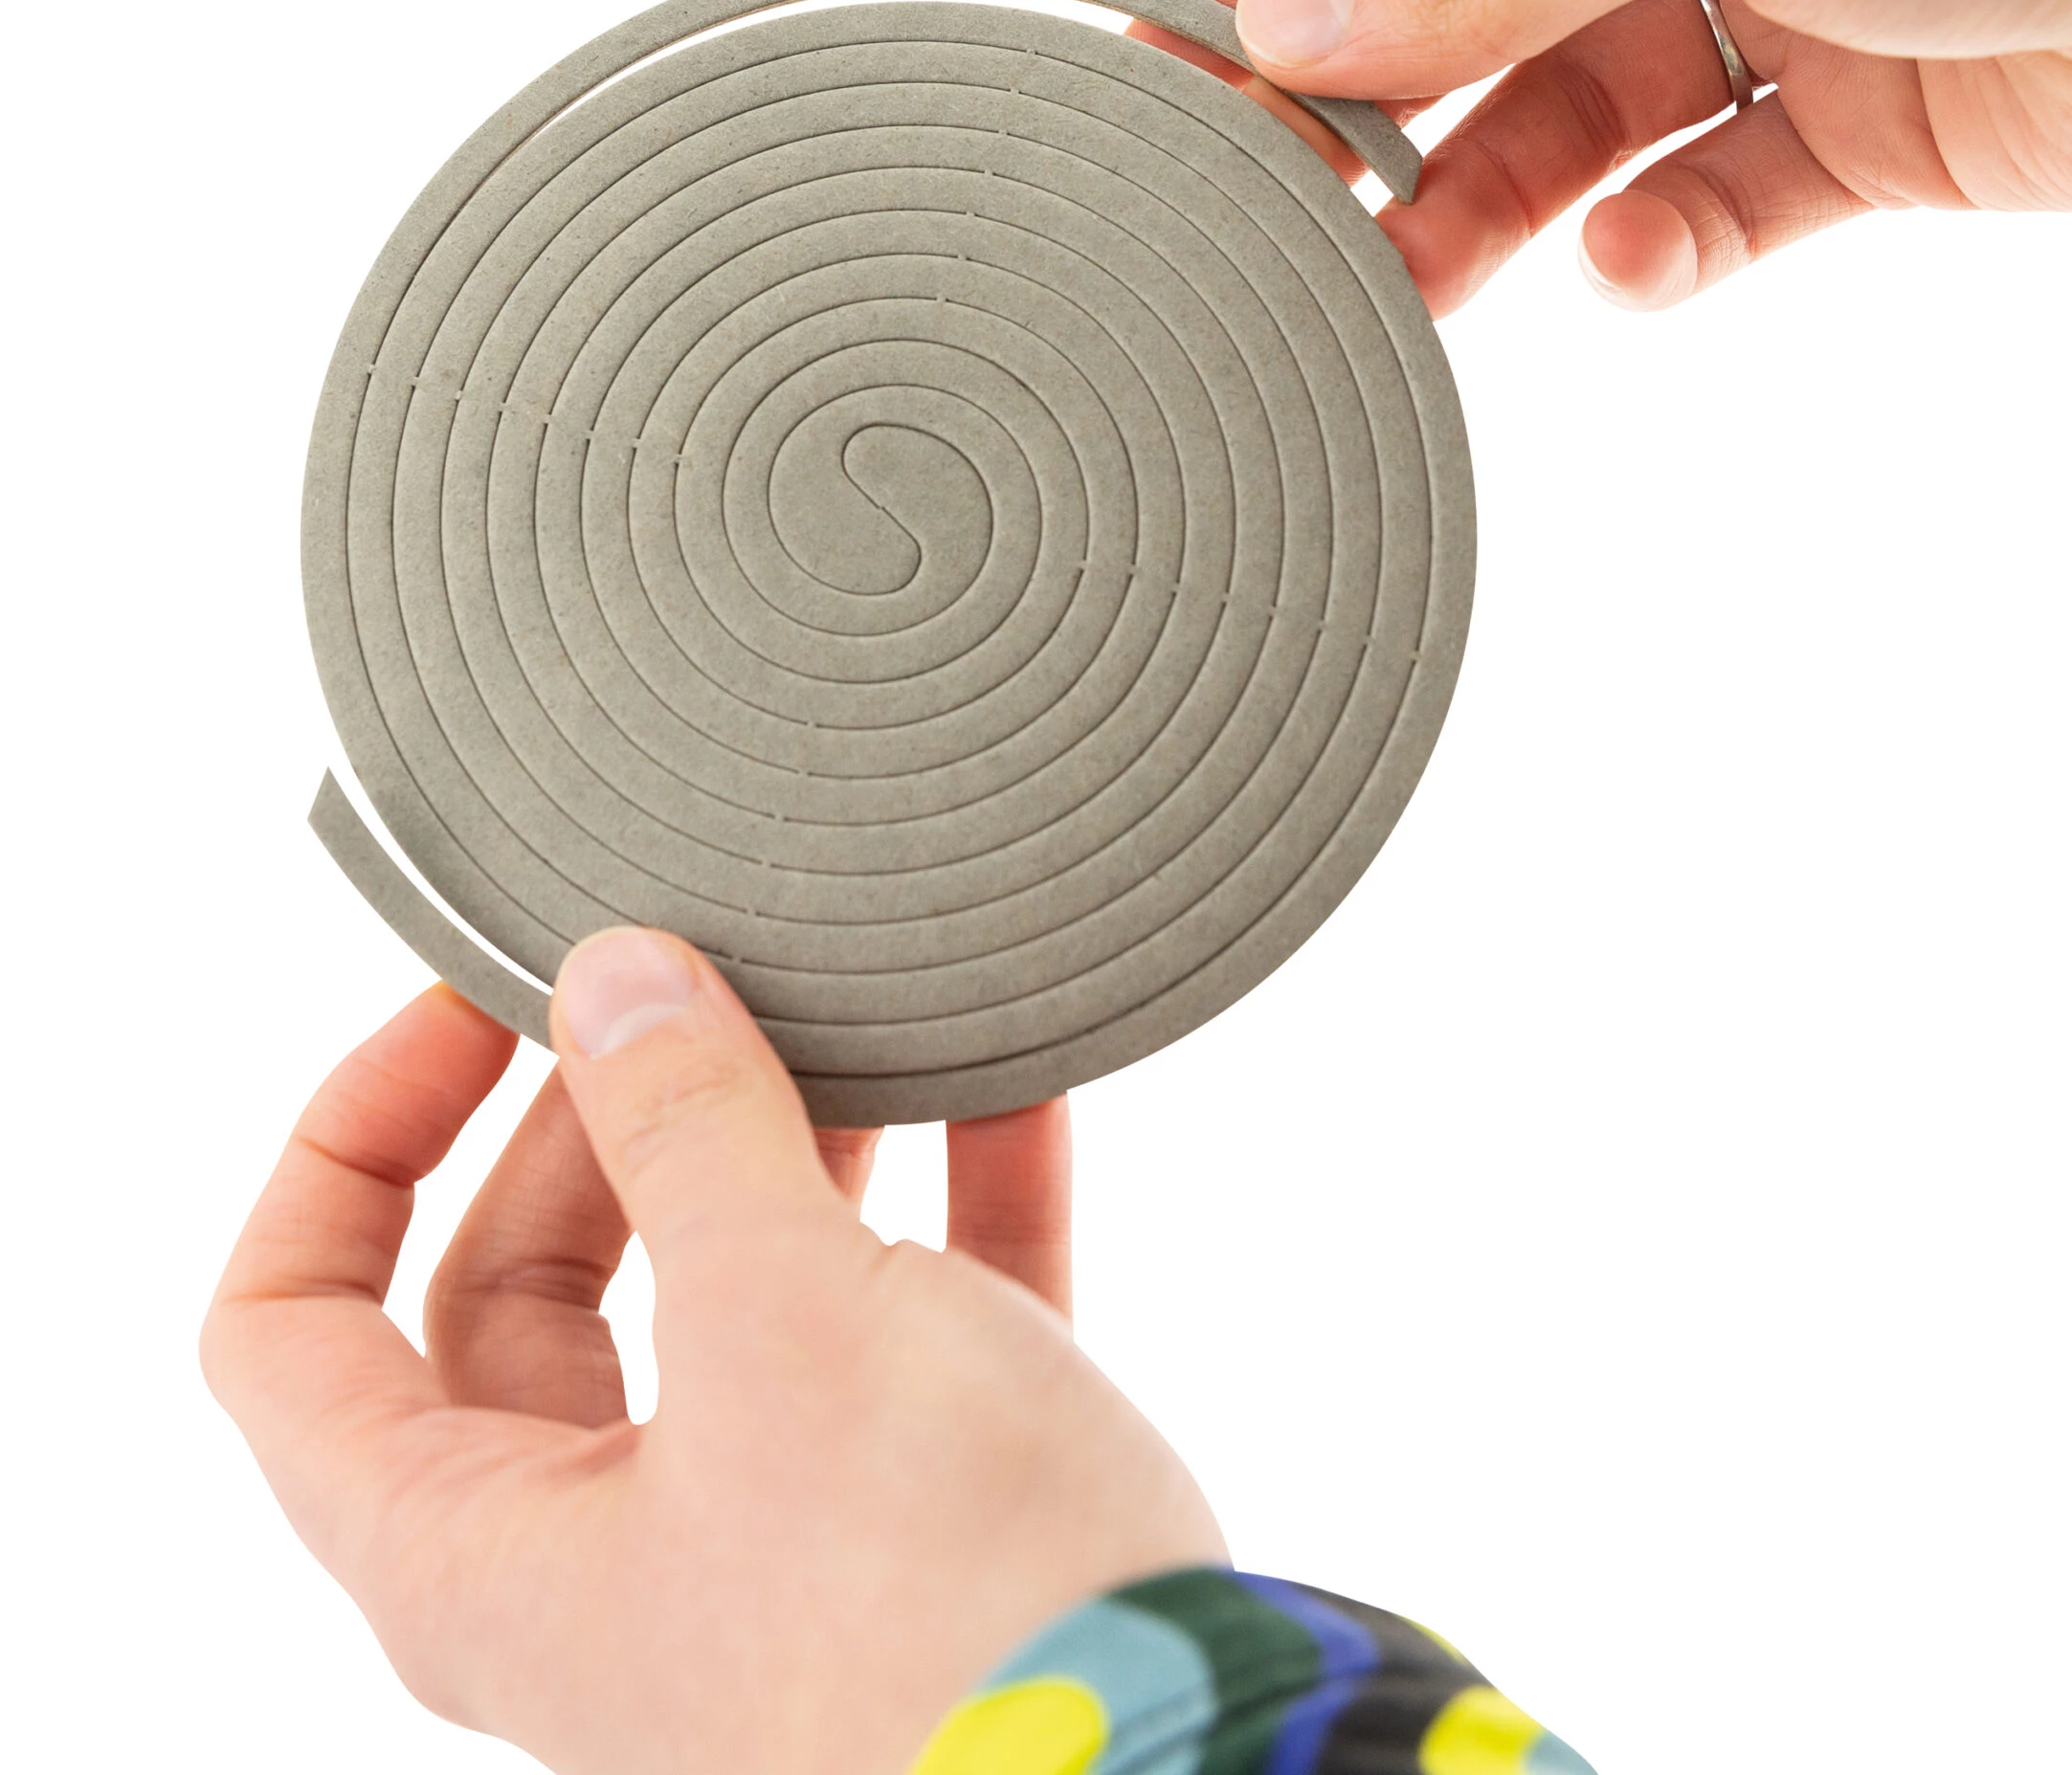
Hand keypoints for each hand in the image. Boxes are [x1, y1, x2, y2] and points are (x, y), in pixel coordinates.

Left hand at [202, 934, 1222, 1773]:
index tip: (476, 1004)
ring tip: (848, 1009)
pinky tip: (1011, 1082)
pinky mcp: (927, 1517)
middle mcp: (602, 1551)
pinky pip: (908, 1323)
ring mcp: (769, 1538)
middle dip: (597, 1116)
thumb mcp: (788, 1322)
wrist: (1178, 1762)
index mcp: (482, 1546)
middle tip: (684, 979)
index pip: (289, 1331)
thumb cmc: (936, 1601)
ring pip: (723, 1299)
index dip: (350, 1142)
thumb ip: (689, 1134)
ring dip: (782, 1145)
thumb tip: (612, 979)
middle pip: (522, 1292)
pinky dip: (946, 1199)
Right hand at [1175, 0, 2071, 314]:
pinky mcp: (1861, 119)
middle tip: (1274, 212)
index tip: (1169, 57)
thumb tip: (1290, 25)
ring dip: (1495, 197)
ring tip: (1407, 286)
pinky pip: (1709, 193)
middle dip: (1380, 100)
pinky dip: (1662, 238)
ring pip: (1579, 109)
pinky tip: (1639, 260)